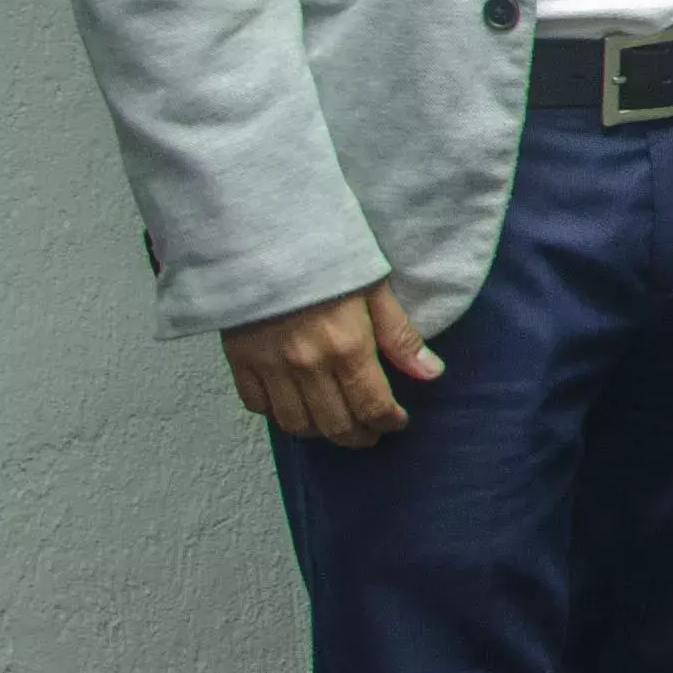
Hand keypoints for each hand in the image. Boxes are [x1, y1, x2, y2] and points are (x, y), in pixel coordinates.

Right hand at [222, 277, 438, 445]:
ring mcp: (270, 367)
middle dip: (359, 435)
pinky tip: (295, 406)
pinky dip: (278, 414)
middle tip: (371, 432)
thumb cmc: (327, 257)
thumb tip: (431, 373)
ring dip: (320, 432)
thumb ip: (400, 337)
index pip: (372, 406)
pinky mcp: (240, 361)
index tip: (397, 422)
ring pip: (295, 423)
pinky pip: (257, 405)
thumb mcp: (375, 289)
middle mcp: (307, 365)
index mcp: (347, 347)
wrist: (263, 236)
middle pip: (335, 424)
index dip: (388, 422)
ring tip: (337, 424)